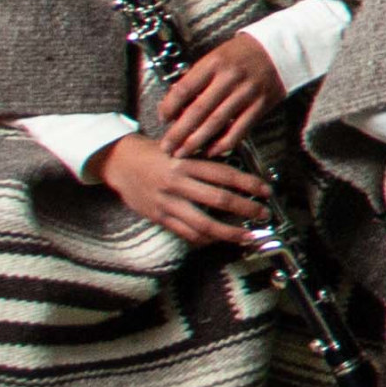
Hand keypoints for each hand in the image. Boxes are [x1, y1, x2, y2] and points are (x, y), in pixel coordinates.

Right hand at [90, 131, 271, 246]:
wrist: (118, 161)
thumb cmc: (155, 152)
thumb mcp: (181, 147)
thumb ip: (205, 158)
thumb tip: (238, 163)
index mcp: (186, 162)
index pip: (225, 174)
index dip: (249, 183)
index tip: (266, 191)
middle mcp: (177, 183)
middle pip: (219, 200)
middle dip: (246, 208)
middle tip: (264, 214)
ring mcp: (167, 203)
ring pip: (203, 223)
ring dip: (229, 232)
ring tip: (247, 235)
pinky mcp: (158, 217)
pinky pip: (186, 233)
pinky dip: (205, 238)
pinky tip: (219, 239)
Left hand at [154, 28, 283, 158]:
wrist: (281, 49)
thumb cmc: (242, 54)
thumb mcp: (217, 56)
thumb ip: (198, 79)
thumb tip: (176, 107)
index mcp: (214, 63)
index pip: (185, 88)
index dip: (170, 107)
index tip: (163, 119)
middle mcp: (230, 78)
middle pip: (198, 110)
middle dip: (179, 132)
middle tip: (166, 147)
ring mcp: (247, 92)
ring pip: (217, 122)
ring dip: (197, 141)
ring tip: (182, 153)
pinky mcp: (261, 104)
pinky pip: (240, 128)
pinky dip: (224, 143)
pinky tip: (211, 151)